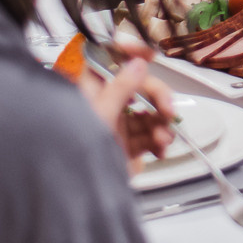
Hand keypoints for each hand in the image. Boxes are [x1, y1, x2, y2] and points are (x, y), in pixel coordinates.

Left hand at [83, 41, 176, 165]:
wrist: (79, 190)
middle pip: (139, 88)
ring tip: (162, 139)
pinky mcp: (126, 146)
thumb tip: (137, 64)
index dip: (128, 52)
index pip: (109, 60)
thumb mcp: (100, 114)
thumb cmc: (75, 150)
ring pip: (148, 113)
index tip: (150, 53)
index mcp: (92, 92)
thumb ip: (120, 88)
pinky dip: (158, 142)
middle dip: (158, 97)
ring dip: (161, 124)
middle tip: (167, 110)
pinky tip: (160, 150)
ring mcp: (117, 126)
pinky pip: (149, 137)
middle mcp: (105, 105)